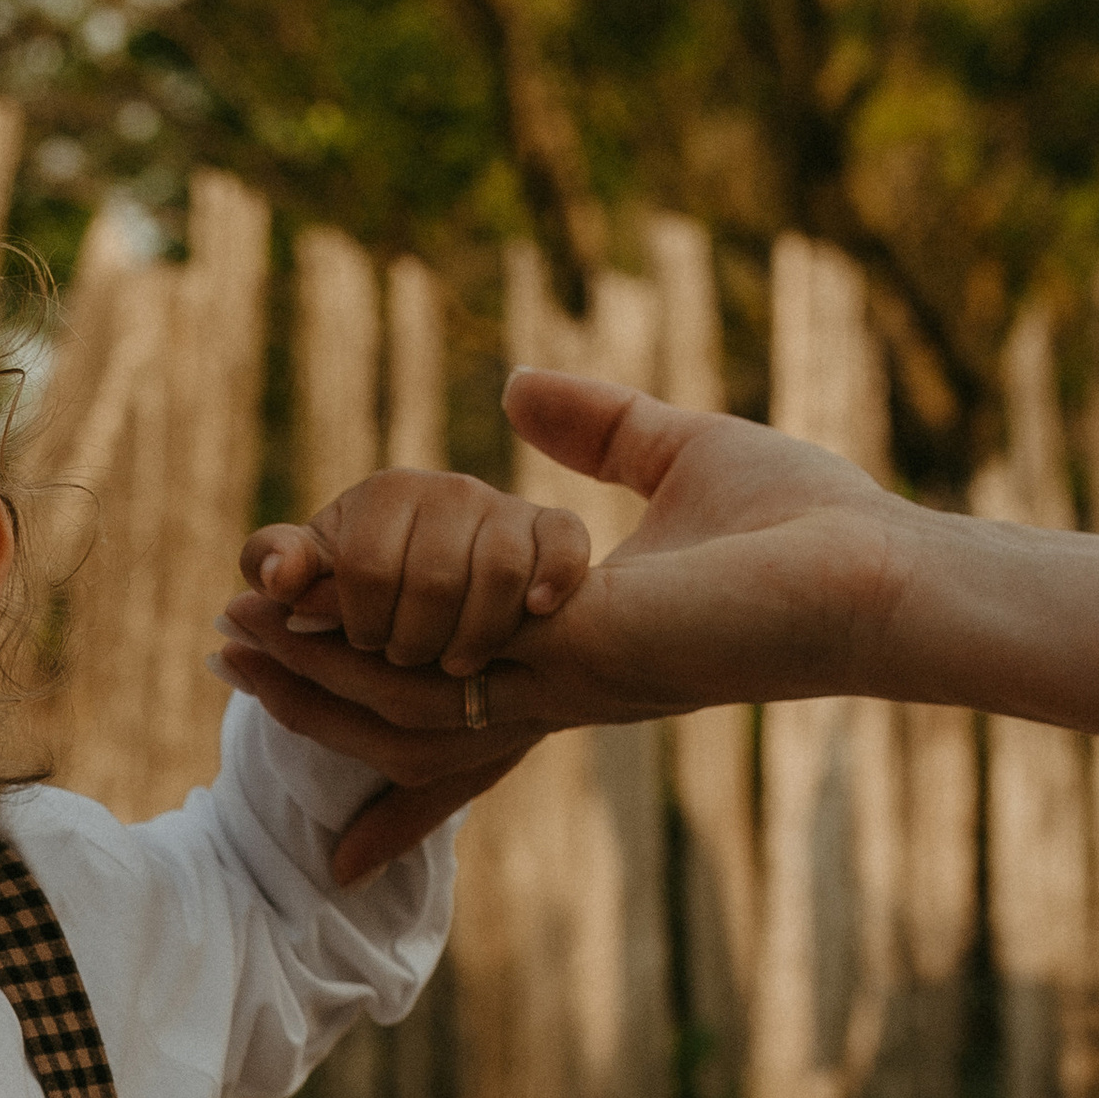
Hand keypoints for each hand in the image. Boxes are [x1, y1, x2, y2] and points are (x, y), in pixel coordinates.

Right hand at [218, 373, 912, 881]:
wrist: (874, 573)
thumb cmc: (805, 528)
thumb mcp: (679, 453)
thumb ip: (598, 426)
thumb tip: (518, 387)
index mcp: (567, 654)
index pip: (448, 692)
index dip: (368, 683)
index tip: (294, 657)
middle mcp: (548, 687)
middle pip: (394, 710)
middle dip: (306, 687)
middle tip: (224, 646)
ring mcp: (553, 688)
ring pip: (392, 706)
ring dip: (307, 675)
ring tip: (235, 637)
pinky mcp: (569, 666)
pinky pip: (434, 676)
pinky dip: (359, 656)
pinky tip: (303, 622)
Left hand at [244, 468, 591, 676]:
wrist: (432, 588)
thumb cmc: (360, 586)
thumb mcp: (310, 574)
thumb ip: (276, 563)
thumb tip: (277, 577)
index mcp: (383, 494)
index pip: (365, 568)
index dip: (359, 625)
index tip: (361, 644)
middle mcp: (449, 489)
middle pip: (432, 579)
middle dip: (412, 641)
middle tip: (405, 661)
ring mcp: (506, 508)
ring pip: (499, 573)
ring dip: (473, 635)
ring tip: (455, 666)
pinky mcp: (553, 530)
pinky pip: (565, 542)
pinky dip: (553, 576)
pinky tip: (535, 610)